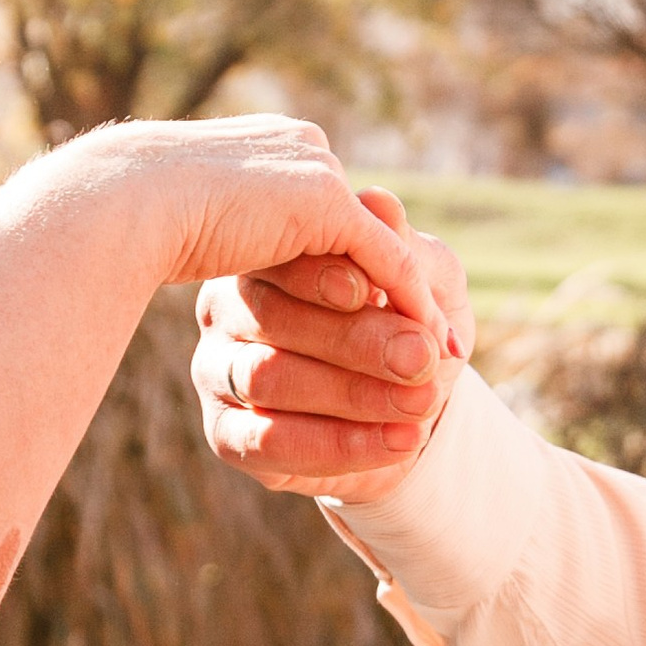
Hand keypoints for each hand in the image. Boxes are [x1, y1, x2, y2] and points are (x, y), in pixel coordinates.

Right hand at [55, 114, 452, 356]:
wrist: (121, 199)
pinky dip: (411, 304)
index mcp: (270, 150)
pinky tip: (427, 346)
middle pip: (368, 234)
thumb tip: (253, 281)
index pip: (334, 216)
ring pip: (382, 251)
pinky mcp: (323, 200)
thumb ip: (243, 244)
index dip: (364, 270)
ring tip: (434, 354)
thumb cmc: (134, 219)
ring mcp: (316, 171)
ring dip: (413, 307)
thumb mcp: (194, 229)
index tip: (387, 313)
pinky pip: (387, 261)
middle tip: (434, 341)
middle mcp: (303, 150)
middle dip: (407, 291)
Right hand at [192, 187, 475, 499]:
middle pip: (274, 319)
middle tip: (422, 359)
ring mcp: (218, 371)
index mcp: (268, 257)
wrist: (415, 407)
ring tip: (423, 402)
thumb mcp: (427, 283)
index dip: (327, 276)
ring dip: (353, 394)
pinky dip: (340, 444)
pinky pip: (267, 442)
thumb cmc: (414, 327)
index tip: (379, 292)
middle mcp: (229, 309)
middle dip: (356, 342)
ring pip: (267, 378)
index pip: (282, 259)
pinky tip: (401, 440)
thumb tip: (380, 201)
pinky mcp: (225, 432)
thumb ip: (403, 250)